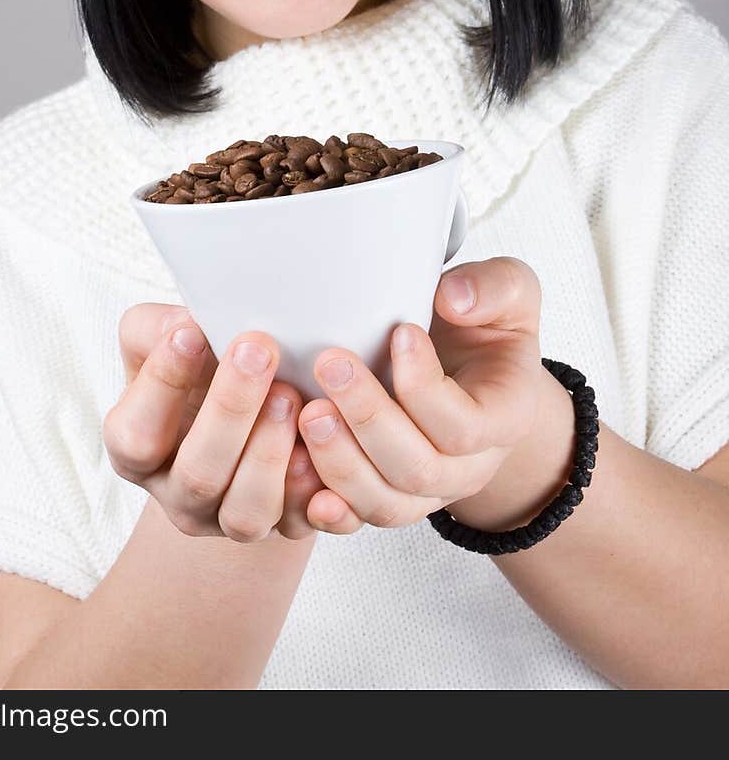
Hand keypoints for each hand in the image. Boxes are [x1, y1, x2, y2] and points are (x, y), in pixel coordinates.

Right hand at [103, 303, 325, 540]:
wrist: (250, 401)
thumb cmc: (200, 368)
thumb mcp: (164, 341)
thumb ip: (157, 330)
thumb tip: (187, 327)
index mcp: (138, 451)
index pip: (134, 435)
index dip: (161, 386)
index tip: (190, 333)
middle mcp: (181, 495)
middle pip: (198, 474)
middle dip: (230, 409)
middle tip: (257, 351)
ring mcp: (232, 518)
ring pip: (247, 513)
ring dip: (270, 453)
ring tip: (290, 395)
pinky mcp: (285, 526)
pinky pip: (302, 523)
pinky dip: (314, 493)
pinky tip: (320, 451)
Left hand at [296, 258, 545, 534]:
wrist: (469, 367)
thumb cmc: (483, 326)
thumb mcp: (509, 291)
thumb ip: (494, 287)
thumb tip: (454, 299)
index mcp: (503, 419)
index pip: (464, 426)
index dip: (425, 387)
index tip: (399, 332)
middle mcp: (469, 468)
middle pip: (418, 469)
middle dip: (369, 419)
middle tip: (330, 364)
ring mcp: (426, 491)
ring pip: (384, 502)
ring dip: (340, 461)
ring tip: (307, 410)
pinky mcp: (387, 496)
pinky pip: (356, 517)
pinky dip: (325, 502)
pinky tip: (295, 469)